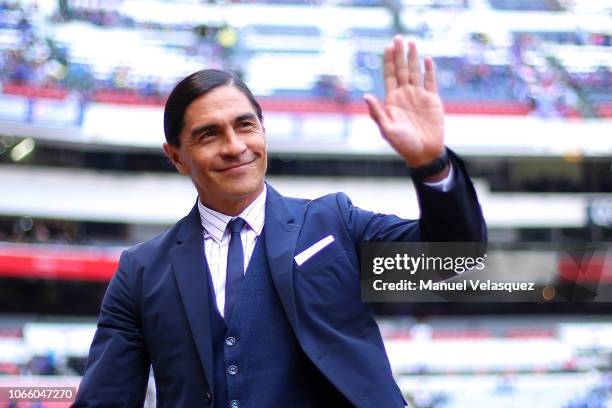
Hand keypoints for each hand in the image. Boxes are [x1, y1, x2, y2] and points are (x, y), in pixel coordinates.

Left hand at [364, 36, 444, 167]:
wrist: (423, 153)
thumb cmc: (403, 144)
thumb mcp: (387, 129)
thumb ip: (377, 112)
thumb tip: (366, 96)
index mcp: (392, 100)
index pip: (390, 76)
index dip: (389, 61)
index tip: (387, 46)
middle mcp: (405, 95)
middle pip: (402, 70)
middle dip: (400, 54)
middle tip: (399, 37)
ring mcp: (419, 96)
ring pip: (415, 72)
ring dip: (413, 58)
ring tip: (412, 42)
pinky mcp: (432, 100)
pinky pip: (431, 82)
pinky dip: (429, 70)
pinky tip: (427, 59)